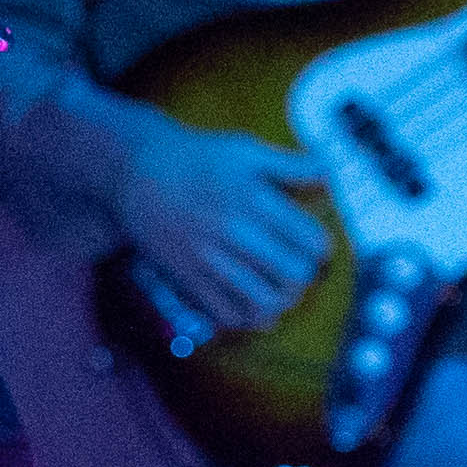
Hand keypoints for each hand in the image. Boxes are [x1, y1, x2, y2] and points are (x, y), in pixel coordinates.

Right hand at [115, 118, 329, 331]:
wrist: (135, 171)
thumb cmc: (197, 158)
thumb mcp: (245, 149)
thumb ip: (291, 164)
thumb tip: (331, 173)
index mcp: (254, 199)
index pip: (311, 241)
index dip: (320, 248)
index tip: (312, 246)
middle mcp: (234, 230)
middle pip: (294, 274)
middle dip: (304, 275)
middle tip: (297, 269)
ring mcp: (209, 257)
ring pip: (264, 301)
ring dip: (281, 300)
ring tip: (279, 289)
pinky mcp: (187, 276)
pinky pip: (227, 314)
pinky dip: (249, 318)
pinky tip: (254, 306)